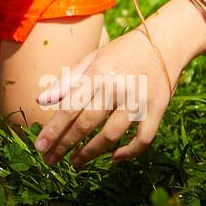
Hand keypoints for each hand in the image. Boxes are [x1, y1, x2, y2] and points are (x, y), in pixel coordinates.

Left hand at [33, 28, 184, 167]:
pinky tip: (114, 158)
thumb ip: (67, 81)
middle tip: (50, 160)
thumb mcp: (91, 59)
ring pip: (111, 134)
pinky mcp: (157, 109)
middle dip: (65, 144)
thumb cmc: (122, 52)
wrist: (165, 42)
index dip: (54, 129)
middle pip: (86, 123)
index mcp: (97, 73)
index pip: (70, 106)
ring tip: (75, 162)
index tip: (39, 146)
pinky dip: (129, 152)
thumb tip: (41, 100)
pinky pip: (143, 138)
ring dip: (91, 152)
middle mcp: (117, 87)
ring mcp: (138, 100)